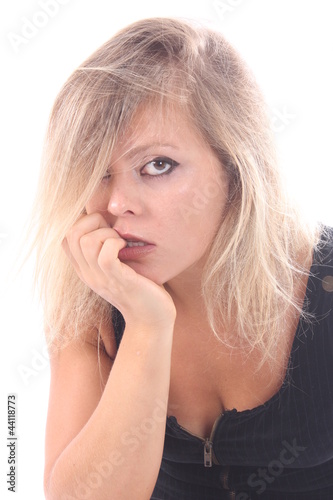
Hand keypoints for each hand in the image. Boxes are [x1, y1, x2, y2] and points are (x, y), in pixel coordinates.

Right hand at [62, 213, 175, 327]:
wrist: (152, 319)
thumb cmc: (141, 289)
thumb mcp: (117, 268)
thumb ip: (107, 250)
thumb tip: (110, 221)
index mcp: (85, 270)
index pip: (65, 237)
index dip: (83, 223)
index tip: (105, 227)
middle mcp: (88, 274)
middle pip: (71, 234)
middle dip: (94, 222)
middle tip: (113, 232)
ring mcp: (101, 278)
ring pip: (86, 241)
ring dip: (107, 233)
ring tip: (121, 241)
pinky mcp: (118, 280)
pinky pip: (105, 253)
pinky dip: (116, 243)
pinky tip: (126, 247)